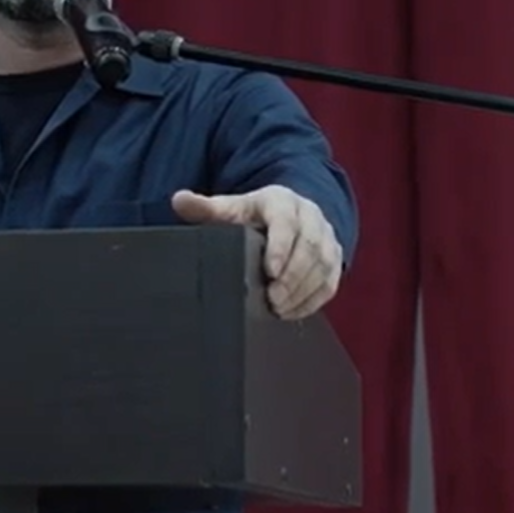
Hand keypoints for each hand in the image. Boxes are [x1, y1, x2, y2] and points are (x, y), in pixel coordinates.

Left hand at [170, 185, 343, 319]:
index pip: (286, 222)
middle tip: (272, 300)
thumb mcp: (234, 207)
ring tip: (279, 308)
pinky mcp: (334, 258)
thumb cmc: (258, 214)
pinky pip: (330, 281)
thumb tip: (179, 200)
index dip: (280, 247)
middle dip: (292, 276)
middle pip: (309, 246)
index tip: (269, 271)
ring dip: (303, 291)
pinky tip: (292, 312)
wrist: (293, 212)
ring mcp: (327, 238)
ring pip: (323, 265)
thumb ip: (207, 208)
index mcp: (283, 202)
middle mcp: (311, 216)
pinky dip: (313, 299)